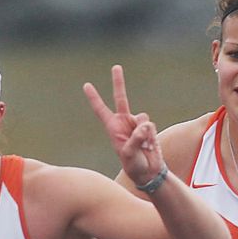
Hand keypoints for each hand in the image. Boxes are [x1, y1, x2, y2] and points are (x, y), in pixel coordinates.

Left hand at [83, 64, 163, 185]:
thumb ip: (135, 138)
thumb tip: (144, 125)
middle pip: (121, 98)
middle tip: (115, 66)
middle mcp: (123, 123)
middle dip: (119, 82)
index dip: (94, 98)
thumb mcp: (129, 154)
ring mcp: (136, 124)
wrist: (149, 171)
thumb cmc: (134, 165)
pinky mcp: (148, 127)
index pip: (101, 110)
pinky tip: (149, 146)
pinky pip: (150, 125)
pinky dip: (150, 135)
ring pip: (142, 117)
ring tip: (142, 146)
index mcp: (112, 128)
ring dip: (142, 132)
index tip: (86, 85)